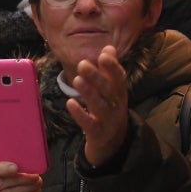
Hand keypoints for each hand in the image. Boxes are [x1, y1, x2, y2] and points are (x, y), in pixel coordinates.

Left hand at [65, 45, 128, 167]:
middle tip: (82, 64)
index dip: (113, 66)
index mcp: (120, 94)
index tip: (103, 54)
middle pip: (109, 90)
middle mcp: (117, 106)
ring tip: (76, 80)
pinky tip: (70, 103)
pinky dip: (80, 114)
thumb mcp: (113, 91)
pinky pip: (89, 124)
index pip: (119, 78)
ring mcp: (108, 121)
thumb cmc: (110, 110)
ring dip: (89, 93)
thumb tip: (109, 47)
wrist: (114, 144)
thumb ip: (109, 70)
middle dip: (96, 77)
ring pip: (100, 106)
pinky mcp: (98, 134)